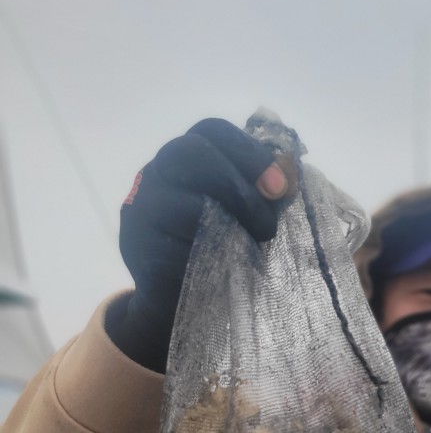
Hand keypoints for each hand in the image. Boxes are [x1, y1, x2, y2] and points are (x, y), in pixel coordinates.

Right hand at [111, 118, 288, 371]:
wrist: (179, 300)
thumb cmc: (218, 248)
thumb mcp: (243, 214)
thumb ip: (262, 190)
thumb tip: (288, 174)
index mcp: (184, 158)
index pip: (212, 132)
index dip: (250, 152)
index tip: (281, 186)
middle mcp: (155, 175)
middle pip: (190, 153)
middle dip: (240, 186)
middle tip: (268, 224)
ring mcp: (141, 211)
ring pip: (183, 202)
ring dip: (229, 225)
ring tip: (253, 248)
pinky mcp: (140, 252)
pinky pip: (176, 249)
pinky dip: (209, 256)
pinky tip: (226, 266)